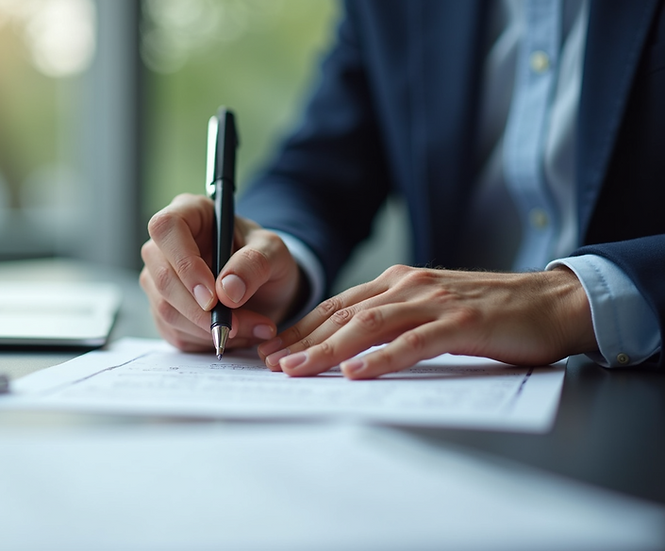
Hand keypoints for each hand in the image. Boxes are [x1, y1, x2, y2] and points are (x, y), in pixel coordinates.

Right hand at [140, 193, 302, 351]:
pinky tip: (233, 334)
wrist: (266, 289)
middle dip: (199, 310)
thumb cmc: (265, 260)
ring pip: (165, 309)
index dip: (185, 263)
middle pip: (161, 276)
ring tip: (247, 328)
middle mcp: (165, 245)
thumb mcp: (274, 253)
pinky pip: (173, 331)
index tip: (212, 295)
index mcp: (189, 213)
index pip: (167, 228)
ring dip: (207, 329)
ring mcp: (159, 278)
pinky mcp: (163, 308)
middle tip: (236, 324)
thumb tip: (227, 290)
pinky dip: (204, 340)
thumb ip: (255, 264)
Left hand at [258, 265, 597, 377]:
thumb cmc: (489, 313)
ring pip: (369, 325)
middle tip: (271, 366)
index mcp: (398, 282)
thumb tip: (348, 351)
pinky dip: (382, 358)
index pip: (337, 306)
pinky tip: (357, 372)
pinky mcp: (462, 322)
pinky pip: (414, 341)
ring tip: (298, 370)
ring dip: (328, 350)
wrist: (551, 303)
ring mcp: (435, 302)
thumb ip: (393, 322)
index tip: (272, 351)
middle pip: (343, 315)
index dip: (302, 329)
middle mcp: (409, 286)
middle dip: (303, 341)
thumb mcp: (430, 310)